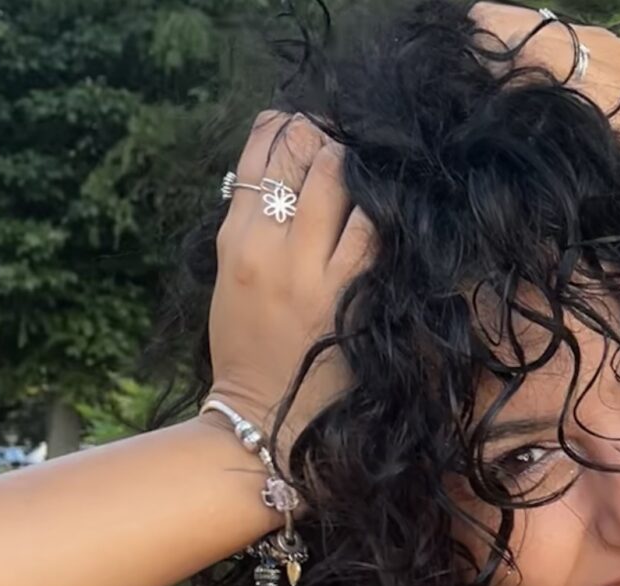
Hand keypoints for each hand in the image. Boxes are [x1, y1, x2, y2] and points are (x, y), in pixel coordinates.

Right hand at [209, 110, 378, 462]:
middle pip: (303, 155)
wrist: (262, 422)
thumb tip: (285, 179)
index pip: (260, 154)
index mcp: (234, 240)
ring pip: (339, 182)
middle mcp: (269, 248)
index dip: (289, 128)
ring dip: (356, 172)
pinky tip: (387, 217)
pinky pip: (372, 234)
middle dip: (327, 142)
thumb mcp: (232, 282)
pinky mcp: (347, 298)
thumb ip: (254, 230)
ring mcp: (310, 272)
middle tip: (345, 150)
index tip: (309, 128)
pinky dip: (381, 216)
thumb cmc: (247, 353)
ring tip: (366, 181)